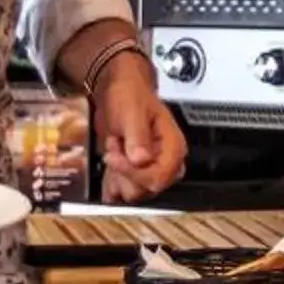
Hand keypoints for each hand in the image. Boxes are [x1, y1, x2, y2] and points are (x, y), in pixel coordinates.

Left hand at [93, 51, 187, 203]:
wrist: (119, 91)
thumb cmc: (130, 95)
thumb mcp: (132, 111)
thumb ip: (138, 135)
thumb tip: (141, 159)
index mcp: (173, 147)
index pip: (158, 178)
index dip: (133, 173)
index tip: (114, 157)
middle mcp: (166, 162)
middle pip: (146, 188)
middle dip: (124, 170)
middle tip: (116, 145)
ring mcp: (153, 169)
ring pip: (133, 192)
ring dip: (117, 173)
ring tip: (115, 148)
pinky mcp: (139, 174)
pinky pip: (125, 190)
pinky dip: (112, 181)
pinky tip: (110, 163)